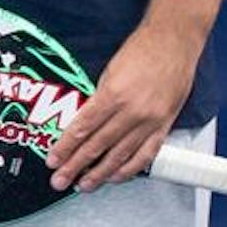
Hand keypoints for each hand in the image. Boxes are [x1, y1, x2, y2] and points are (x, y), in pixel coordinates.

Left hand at [47, 22, 201, 190]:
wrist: (174, 41)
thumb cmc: (141, 50)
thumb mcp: (109, 72)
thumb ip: (98, 100)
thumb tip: (82, 123)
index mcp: (113, 95)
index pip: (82, 128)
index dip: (65, 148)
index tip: (53, 160)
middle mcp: (132, 111)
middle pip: (97, 146)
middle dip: (75, 166)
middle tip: (60, 180)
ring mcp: (150, 121)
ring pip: (120, 155)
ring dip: (100, 174)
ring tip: (84, 185)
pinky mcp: (164, 125)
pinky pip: (146, 154)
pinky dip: (130, 169)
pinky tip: (116, 177)